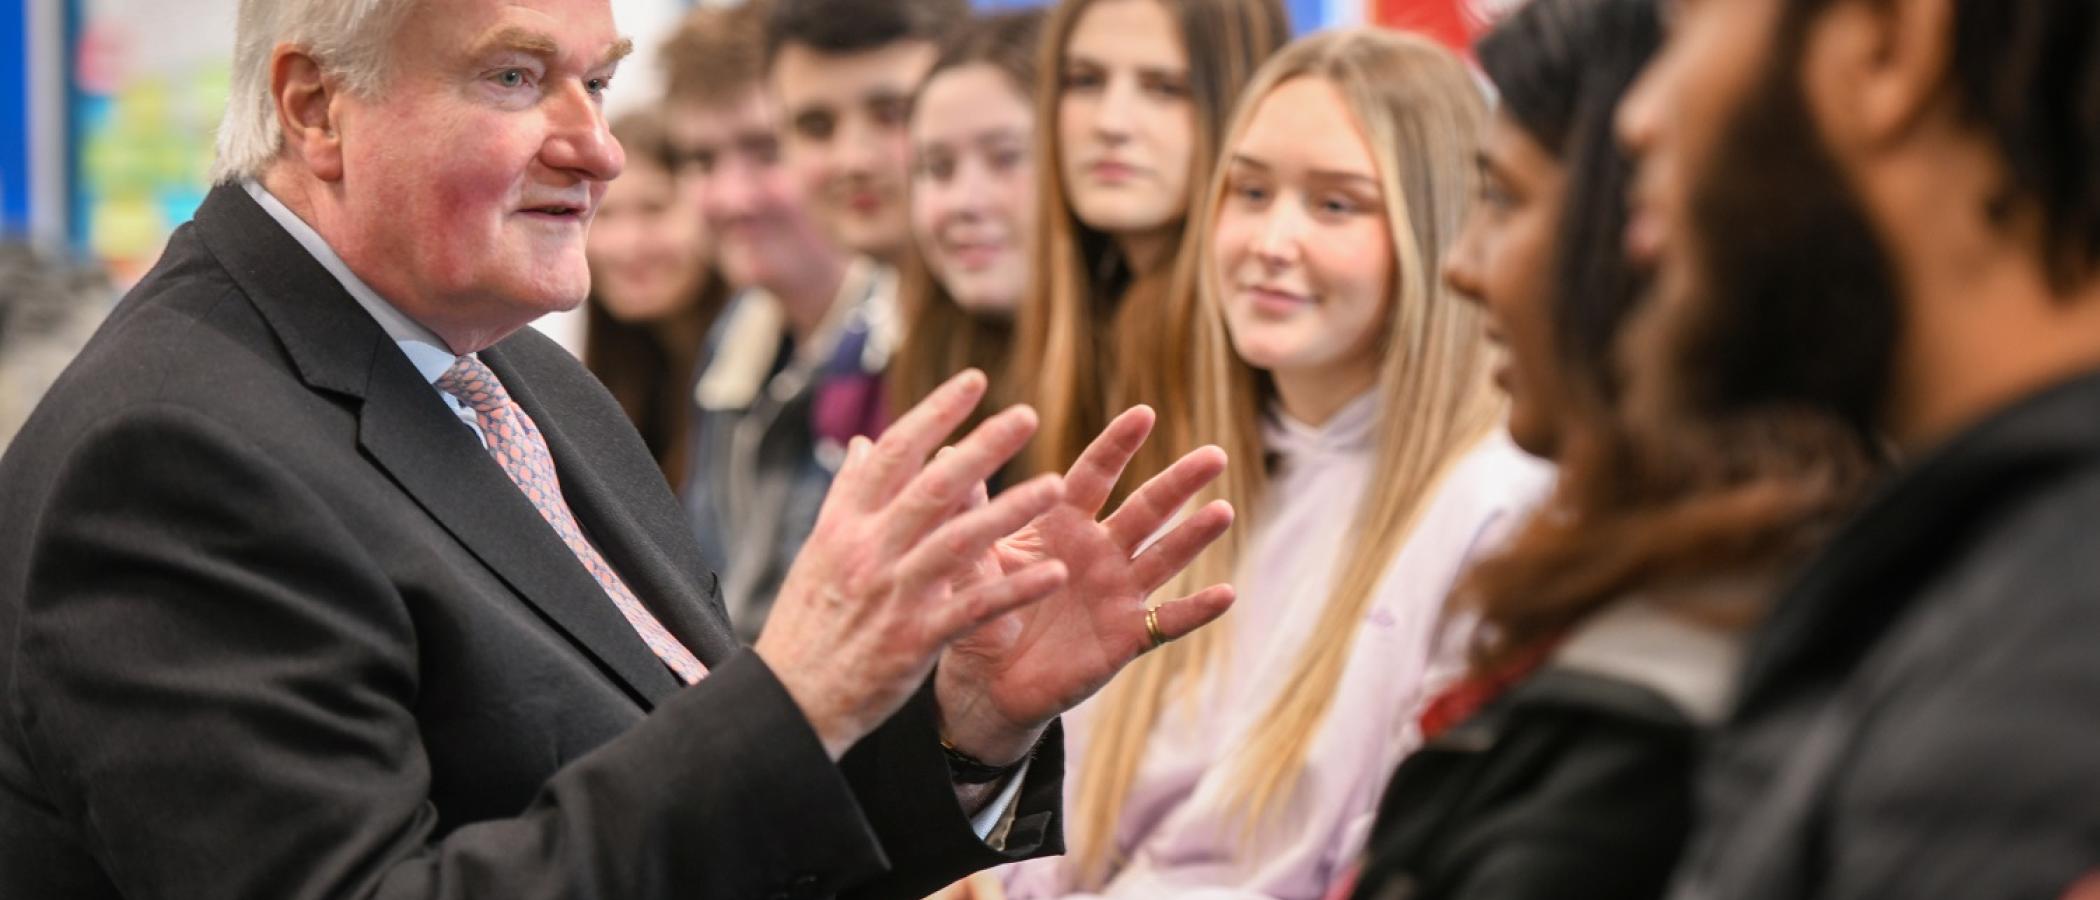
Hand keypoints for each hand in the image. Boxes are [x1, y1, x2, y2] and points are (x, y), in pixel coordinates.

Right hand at [754, 372, 1069, 758]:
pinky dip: (1015, 589)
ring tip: (1055, 485)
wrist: (789, 701)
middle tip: (1026, 415)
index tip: (975, 381)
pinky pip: (974, 607)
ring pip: (958, 541)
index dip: (936, 414)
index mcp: (845, 524)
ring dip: (1010, 511)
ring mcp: (893, 594)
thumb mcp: (818, 551)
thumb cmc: (808, 623)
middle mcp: (868, 551)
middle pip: (932, 486)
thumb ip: (847, 495)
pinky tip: (1054, 574)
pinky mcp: (914, 639)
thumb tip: (864, 443)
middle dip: (982, 447)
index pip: (894, 453)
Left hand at [934, 406, 1235, 763]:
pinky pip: (1166, 621)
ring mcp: (1118, 592)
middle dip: (1179, 482)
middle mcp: (1099, 551)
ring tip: (1223, 511)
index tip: (1143, 414)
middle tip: (1214, 455)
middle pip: (1146, 508)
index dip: (1118, 446)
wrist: (986, 684)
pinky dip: (1196, 609)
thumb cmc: (979, 612)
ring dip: (1194, 536)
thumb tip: (947, 452)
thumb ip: (969, 513)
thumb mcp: (970, 560)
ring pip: (1165, 557)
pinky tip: (1226, 593)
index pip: (1094, 476)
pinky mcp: (1126, 636)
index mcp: (1062, 524)